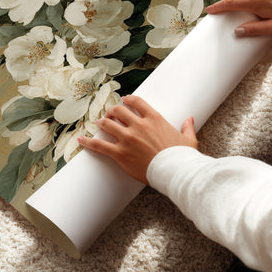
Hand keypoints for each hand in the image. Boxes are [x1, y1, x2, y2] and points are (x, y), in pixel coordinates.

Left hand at [77, 96, 197, 184]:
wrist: (175, 172)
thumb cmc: (182, 157)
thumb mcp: (188, 140)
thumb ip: (187, 127)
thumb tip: (190, 119)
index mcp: (154, 119)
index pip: (137, 102)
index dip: (128, 99)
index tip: (124, 100)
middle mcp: (139, 125)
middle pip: (118, 111)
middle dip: (112, 111)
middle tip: (110, 114)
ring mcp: (128, 139)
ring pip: (108, 124)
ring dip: (102, 122)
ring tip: (98, 123)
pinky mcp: (120, 153)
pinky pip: (100, 145)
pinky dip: (88, 142)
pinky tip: (81, 139)